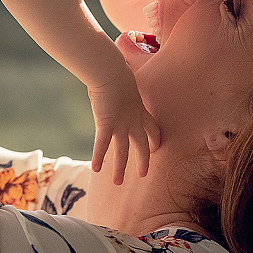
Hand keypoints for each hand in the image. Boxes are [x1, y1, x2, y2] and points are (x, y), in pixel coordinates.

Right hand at [87, 66, 161, 184]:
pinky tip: (96, 170)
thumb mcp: (126, 78)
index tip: (156, 148)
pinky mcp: (106, 124)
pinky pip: (102, 145)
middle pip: (141, 145)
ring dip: (120, 168)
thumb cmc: (115, 69)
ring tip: (118, 182)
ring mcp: (121, 124)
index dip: (155, 139)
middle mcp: (133, 120)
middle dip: (143, 161)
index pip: (152, 128)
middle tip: (143, 174)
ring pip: (122, 152)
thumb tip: (120, 78)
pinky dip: (98, 158)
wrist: (110, 71)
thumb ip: (125, 84)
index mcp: (140, 109)